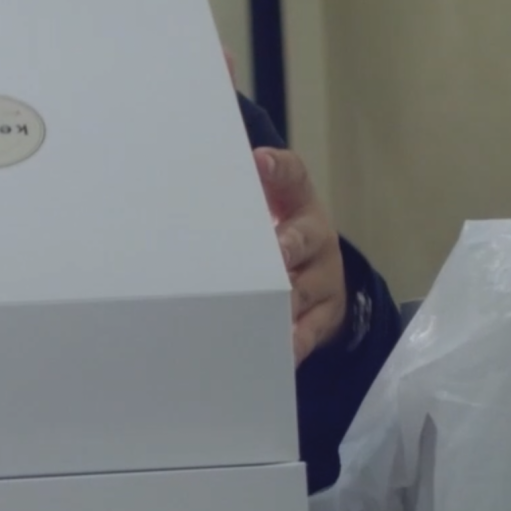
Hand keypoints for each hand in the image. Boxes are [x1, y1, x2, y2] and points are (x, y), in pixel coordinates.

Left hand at [258, 148, 347, 362]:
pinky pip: (310, 330)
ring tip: (268, 305)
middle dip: (288, 244)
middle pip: (303, 238)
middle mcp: (315, 237)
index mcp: (298, 204)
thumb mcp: (268, 212)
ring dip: (287, 297)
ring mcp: (322, 278)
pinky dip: (295, 339)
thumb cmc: (278, 239)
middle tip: (276, 250)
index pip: (293, 177)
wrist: (322, 280)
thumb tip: (186, 186)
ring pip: (304, 288)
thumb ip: (240, 199)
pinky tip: (282, 348)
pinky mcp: (323, 316)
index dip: (278, 169)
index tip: (258, 162)